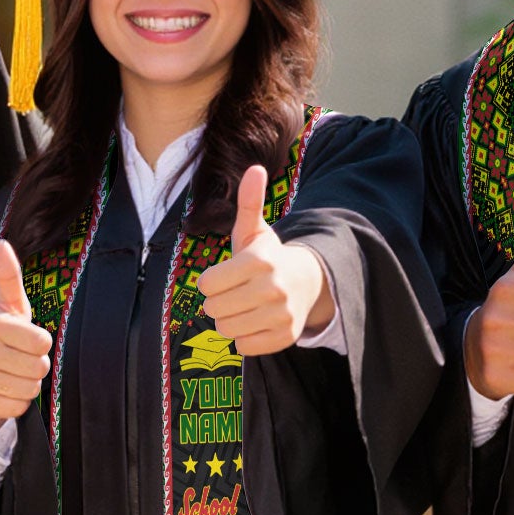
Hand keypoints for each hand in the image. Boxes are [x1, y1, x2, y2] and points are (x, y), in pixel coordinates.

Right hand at [0, 239, 52, 440]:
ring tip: (12, 373)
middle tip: (20, 358)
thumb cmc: (3, 334)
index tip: (26, 338)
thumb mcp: (9, 305)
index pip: (42, 341)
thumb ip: (9, 276)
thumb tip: (1, 243)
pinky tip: (3, 390)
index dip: (41, 342)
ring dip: (28, 384)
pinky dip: (17, 402)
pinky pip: (18, 408)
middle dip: (36, 365)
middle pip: (39, 367)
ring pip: (30, 389)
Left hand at [194, 164, 330, 355]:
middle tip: (233, 293)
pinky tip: (255, 321)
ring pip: (226, 330)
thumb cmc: (268, 256)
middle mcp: (273, 289)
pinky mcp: (285, 337)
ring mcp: (281, 315)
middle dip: (217, 302)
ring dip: (229, 320)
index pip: (207, 284)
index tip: (224, 277)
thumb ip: (249, 202)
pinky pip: (243, 346)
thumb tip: (255, 168)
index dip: (210, 282)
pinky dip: (244, 337)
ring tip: (243, 307)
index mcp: (260, 262)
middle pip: (213, 309)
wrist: (307, 282)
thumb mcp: (255, 230)